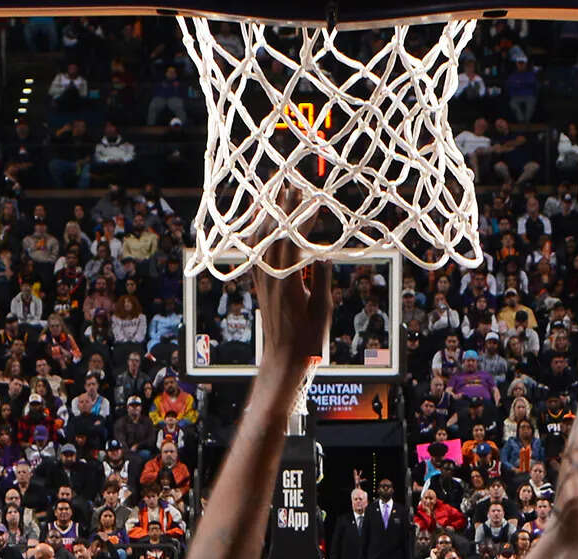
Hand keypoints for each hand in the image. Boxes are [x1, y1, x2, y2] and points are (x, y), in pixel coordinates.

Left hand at [252, 204, 333, 370]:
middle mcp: (269, 276)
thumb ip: (322, 279)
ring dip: (266, 214)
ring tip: (272, 193)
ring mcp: (261, 278)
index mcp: (287, 280)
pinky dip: (256, 232)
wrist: (283, 357)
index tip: (307, 196)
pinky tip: (259, 221)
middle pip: (273, 232)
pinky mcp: (258, 283)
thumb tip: (325, 255)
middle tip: (289, 183)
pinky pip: (253, 251)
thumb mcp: (322, 308)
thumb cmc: (306, 337)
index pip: (291, 239)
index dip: (299, 216)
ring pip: (259, 239)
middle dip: (282, 207)